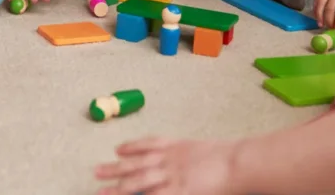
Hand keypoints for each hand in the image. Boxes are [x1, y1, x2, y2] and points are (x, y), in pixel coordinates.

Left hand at [95, 136, 237, 194]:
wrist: (238, 161)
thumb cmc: (229, 156)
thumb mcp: (205, 150)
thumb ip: (189, 156)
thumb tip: (179, 161)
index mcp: (176, 146)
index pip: (148, 144)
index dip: (131, 147)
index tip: (118, 148)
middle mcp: (169, 159)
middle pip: (136, 164)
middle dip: (115, 169)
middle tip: (96, 172)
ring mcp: (172, 177)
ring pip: (139, 182)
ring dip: (118, 188)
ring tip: (101, 192)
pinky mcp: (179, 192)